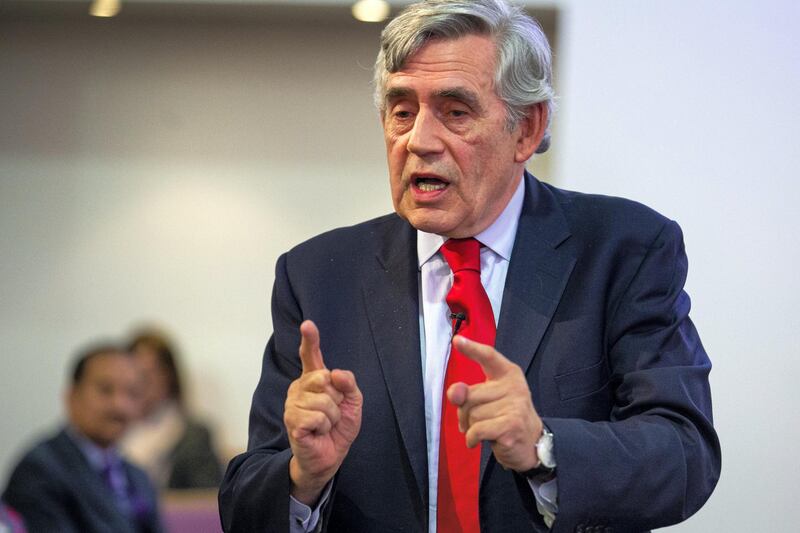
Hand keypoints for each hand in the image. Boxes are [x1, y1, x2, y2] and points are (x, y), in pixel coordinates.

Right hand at [284, 320, 362, 504]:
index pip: (310, 355)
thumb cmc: (338, 428)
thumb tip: (336, 373)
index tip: (307, 324)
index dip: (310, 339)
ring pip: (324, 401)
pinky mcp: (292, 421)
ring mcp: (292, 404)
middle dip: (337, 399)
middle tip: (333, 413)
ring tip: (325, 425)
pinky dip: (325, 427)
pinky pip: (318, 417)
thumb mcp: (353, 403)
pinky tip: (318, 432)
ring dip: (333, 417)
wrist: (329, 457)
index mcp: (314, 380)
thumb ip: (349, 384)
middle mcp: (300, 388)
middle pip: (325, 378)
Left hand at [447, 335, 542, 472]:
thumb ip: (468, 392)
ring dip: (470, 427)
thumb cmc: (505, 417)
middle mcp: (513, 387)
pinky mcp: (510, 426)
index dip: (472, 348)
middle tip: (480, 419)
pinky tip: (479, 440)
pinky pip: (476, 430)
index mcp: (508, 374)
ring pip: (471, 414)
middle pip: (469, 394)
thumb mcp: (486, 400)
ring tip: (487, 428)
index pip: (488, 356)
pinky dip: (471, 439)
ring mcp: (514, 406)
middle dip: (465, 411)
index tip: (457, 341)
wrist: (531, 443)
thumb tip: (455, 392)